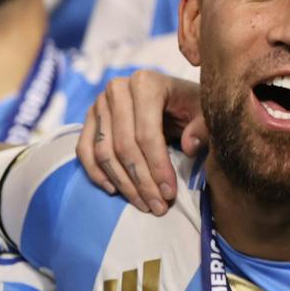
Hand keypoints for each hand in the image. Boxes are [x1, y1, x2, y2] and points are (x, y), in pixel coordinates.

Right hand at [78, 70, 201, 212]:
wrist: (172, 96)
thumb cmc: (190, 106)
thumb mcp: (205, 112)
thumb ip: (203, 128)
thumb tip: (189, 147)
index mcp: (145, 83)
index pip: (146, 133)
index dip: (157, 167)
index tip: (169, 194)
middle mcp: (116, 89)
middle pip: (123, 146)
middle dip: (141, 181)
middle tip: (156, 206)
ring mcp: (98, 103)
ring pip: (103, 152)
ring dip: (122, 183)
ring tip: (142, 204)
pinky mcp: (89, 118)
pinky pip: (84, 150)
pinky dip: (96, 173)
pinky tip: (114, 190)